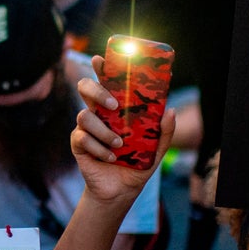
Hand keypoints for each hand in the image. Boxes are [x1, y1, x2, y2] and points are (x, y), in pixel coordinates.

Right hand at [71, 55, 175, 204]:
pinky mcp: (78, 144)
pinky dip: (98, 148)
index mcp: (114, 109)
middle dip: (97, 91)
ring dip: (104, 130)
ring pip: (84, 116)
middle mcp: (98, 114)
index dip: (100, 68)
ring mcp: (86, 128)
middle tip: (114, 106)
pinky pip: (82, 138)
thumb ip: (163, 132)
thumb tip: (170, 111)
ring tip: (119, 145)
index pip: (105, 82)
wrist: (120, 190)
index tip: (101, 59)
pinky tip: (110, 158)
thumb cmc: (136, 165)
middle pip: (85, 88)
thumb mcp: (155, 150)